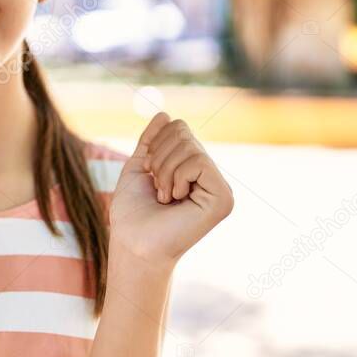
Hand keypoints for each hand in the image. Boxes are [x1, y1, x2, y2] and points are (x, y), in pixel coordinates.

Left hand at [109, 112, 233, 264]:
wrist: (133, 242)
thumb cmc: (133, 212)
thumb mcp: (140, 167)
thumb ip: (152, 141)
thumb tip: (166, 114)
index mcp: (193, 169)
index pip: (179, 127)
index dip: (156, 143)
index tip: (150, 173)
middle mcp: (210, 176)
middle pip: (183, 133)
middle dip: (159, 158)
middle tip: (157, 188)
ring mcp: (219, 188)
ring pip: (190, 146)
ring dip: (164, 171)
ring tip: (164, 197)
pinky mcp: (222, 198)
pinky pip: (198, 161)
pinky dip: (177, 177)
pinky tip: (176, 200)